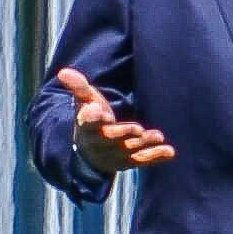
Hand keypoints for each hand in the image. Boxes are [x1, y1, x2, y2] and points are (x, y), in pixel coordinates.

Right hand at [54, 68, 174, 177]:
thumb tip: (63, 72)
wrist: (91, 150)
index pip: (88, 123)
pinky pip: (142, 160)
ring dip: (143, 144)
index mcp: (87, 127)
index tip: (96, 110)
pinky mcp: (130, 161)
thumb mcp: (84, 101)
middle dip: (122, 134)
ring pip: (129, 150)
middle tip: (137, 129)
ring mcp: (116, 154)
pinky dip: (155, 157)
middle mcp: (100, 143)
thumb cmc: (91, 119)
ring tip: (158, 136)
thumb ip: (78, 86)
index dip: (91, 117)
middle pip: (110, 139)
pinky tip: (170, 152)